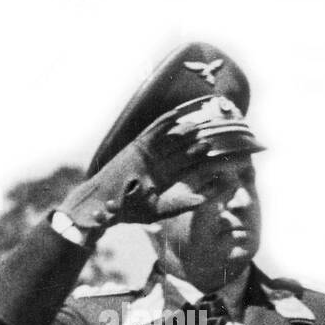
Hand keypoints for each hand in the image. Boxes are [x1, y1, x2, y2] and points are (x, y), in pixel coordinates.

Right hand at [58, 101, 217, 236]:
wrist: (105, 203)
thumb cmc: (129, 210)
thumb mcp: (160, 209)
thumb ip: (182, 204)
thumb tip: (204, 201)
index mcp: (165, 178)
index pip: (188, 167)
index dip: (202, 161)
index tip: (219, 156)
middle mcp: (158, 164)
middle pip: (182, 150)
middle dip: (196, 143)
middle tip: (214, 136)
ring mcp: (148, 154)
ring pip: (170, 139)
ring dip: (184, 130)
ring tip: (199, 124)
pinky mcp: (137, 146)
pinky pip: (152, 130)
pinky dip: (164, 122)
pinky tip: (176, 114)